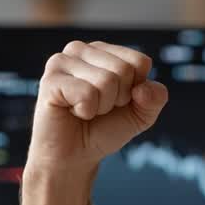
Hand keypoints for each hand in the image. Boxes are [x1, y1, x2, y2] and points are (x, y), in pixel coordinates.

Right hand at [27, 40, 168, 176]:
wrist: (75, 156)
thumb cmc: (104, 128)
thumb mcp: (141, 114)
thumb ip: (155, 98)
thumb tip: (143, 89)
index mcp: (103, 50)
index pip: (140, 61)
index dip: (136, 90)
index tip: (117, 101)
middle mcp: (80, 49)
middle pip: (124, 70)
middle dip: (118, 99)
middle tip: (99, 108)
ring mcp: (61, 62)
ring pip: (107, 81)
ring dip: (102, 106)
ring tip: (85, 110)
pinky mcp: (49, 80)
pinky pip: (87, 94)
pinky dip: (86, 111)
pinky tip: (72, 112)